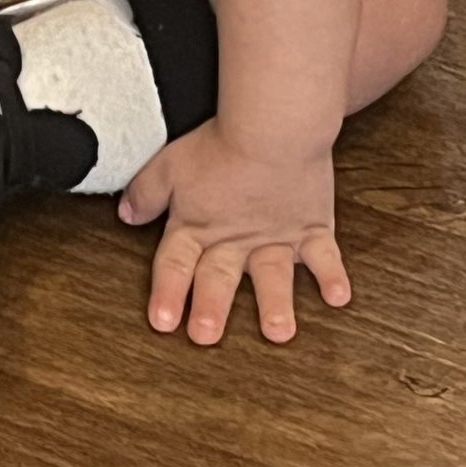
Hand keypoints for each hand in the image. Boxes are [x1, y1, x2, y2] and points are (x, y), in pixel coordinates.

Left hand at [119, 118, 350, 344]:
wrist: (273, 129)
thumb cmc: (221, 142)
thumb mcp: (168, 164)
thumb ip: (146, 192)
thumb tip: (127, 214)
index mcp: (199, 224)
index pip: (176, 265)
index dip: (167, 294)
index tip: (163, 323)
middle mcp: (236, 237)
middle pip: (219, 278)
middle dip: (211, 309)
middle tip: (206, 337)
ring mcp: (276, 234)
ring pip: (273, 277)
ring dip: (275, 306)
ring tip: (278, 333)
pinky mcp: (311, 224)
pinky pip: (324, 255)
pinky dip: (332, 276)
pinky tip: (338, 298)